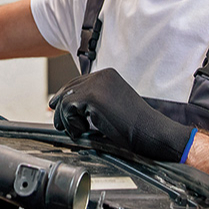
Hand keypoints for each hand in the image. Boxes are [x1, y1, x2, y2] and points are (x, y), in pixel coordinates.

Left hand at [48, 68, 196, 162]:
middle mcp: (101, 75)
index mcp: (108, 75)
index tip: (56, 108)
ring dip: (67, 120)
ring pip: (65, 100)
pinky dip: (71, 124)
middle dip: (60, 108)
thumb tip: (64, 106)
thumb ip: (91, 102)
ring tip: (79, 132)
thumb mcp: (111, 107)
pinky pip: (67, 109)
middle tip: (59, 125)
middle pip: (68, 89)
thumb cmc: (136, 126)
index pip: (77, 83)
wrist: (152, 133)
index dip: (65, 97)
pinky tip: (84, 132)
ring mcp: (96, 84)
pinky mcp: (92, 96)